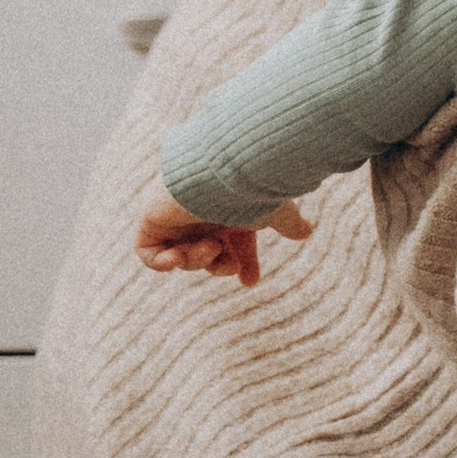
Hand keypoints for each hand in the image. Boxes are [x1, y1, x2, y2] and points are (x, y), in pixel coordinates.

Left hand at [135, 195, 314, 288]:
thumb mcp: (277, 212)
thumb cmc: (251, 192)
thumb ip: (290, 222)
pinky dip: (161, 263)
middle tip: (229, 263)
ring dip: (196, 260)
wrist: (222, 175)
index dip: (243, 264)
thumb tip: (309, 231)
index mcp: (229, 211)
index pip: (234, 243)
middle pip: (208, 254)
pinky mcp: (153, 219)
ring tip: (208, 245)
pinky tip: (176, 257)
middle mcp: (202, 213)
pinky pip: (147, 253)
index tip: (250, 282)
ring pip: (183, 256)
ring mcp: (176, 217)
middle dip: (219, 266)